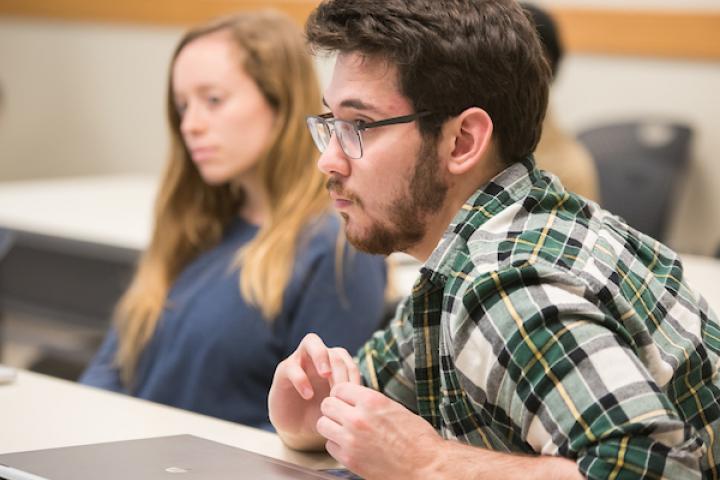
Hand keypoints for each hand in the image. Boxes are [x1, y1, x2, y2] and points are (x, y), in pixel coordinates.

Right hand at [268, 333, 359, 449]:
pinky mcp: (283, 370)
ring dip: (321, 355)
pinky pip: (292, 366)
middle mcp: (318, 358)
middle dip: (340, 368)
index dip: (353, 375)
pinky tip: (308, 394)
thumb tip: (373, 400)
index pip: (348, 361)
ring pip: (311, 341)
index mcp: (334, 365)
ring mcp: (300, 360)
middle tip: (342, 388)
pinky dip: (301, 379)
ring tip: (326, 374)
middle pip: (333, 349)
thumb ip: (351, 400)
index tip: (355, 396)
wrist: (297, 428)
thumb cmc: (321, 414)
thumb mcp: (338, 408)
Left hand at [317, 383, 442, 478]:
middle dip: (334, 409)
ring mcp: (351, 439)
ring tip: (344, 430)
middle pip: (327, 405)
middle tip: (343, 415)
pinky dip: (337, 445)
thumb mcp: (394, 408)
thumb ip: (370, 402)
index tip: (346, 400)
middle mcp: (358, 418)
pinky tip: (350, 445)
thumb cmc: (416, 438)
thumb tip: (354, 398)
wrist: (425, 466)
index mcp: (372, 400)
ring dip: (331, 426)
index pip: (339, 388)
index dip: (342, 394)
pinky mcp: (349, 459)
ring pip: (323, 424)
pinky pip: (330, 446)